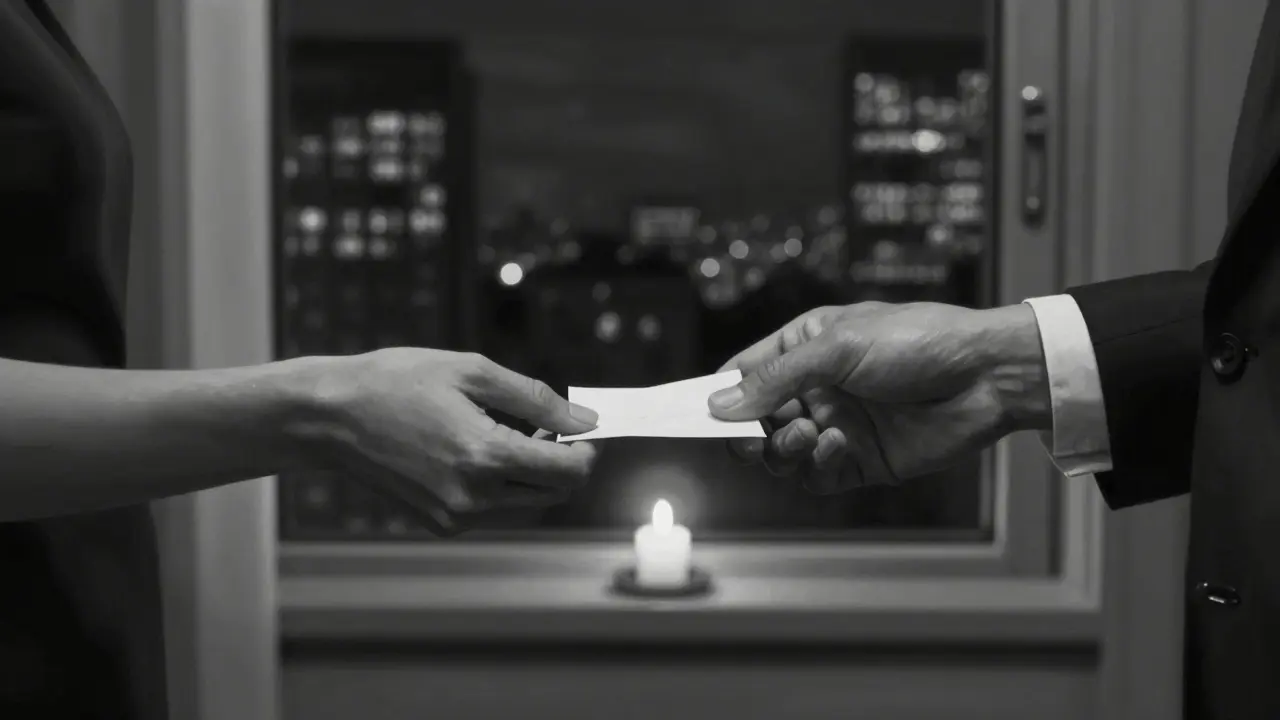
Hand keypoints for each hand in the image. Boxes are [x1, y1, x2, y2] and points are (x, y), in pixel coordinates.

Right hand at [296, 349, 599, 534]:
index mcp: (485, 458)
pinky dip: (499, 483)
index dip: (584, 448)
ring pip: (526, 502)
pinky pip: (493, 509)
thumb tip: (585, 419)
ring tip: (497, 430)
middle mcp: (474, 498)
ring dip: (529, 472)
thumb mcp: (472, 372)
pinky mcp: (440, 523)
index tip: (574, 426)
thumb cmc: (398, 382)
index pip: (571, 472)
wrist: (330, 417)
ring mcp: (455, 517)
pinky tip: (470, 449)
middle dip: (560, 460)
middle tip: (537, 424)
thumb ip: (536, 400)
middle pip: (555, 492)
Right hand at [708, 302, 1050, 493]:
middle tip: (747, 438)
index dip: (715, 395)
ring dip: (784, 449)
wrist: (988, 376)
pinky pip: (818, 477)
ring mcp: (837, 426)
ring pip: (781, 455)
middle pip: (754, 423)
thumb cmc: (919, 340)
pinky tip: (839, 445)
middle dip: (745, 433)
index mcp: (804, 348)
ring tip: (809, 433)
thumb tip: (719, 405)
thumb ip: (776, 377)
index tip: (687, 415)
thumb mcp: (838, 344)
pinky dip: (818, 466)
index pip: (744, 375)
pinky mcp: (862, 461)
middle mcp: (816, 389)